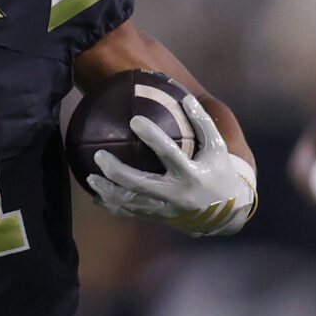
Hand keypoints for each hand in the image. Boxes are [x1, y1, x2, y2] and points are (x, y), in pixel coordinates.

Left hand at [87, 95, 256, 235]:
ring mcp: (166, 210)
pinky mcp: (159, 218)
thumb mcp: (217, 147)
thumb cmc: (219, 172)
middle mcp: (177, 195)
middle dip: (116, 171)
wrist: (226, 214)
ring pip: (131, 203)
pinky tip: (97, 196)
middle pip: (140, 184)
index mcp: (192, 175)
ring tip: (90, 177)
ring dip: (108, 191)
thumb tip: (185, 97)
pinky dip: (113, 206)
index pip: (169, 153)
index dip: (152, 137)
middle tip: (98, 155)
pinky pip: (131, 213)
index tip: (133, 120)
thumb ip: (202, 122)